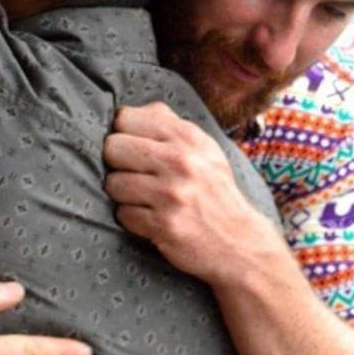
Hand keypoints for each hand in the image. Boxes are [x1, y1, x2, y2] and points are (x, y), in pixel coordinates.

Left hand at [103, 102, 279, 286]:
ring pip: (113, 183)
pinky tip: (150, 217)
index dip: (123, 133)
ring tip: (143, 198)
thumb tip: (126, 112)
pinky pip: (122, 214)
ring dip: (123, 194)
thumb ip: (168, 124)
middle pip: (112, 148)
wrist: (240, 242)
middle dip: (117, 163)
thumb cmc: (215, 190)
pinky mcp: (163, 225)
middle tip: (133, 173)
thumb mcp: (203, 148)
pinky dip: (132, 218)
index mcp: (187, 136)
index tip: (133, 146)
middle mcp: (179, 161)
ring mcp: (171, 194)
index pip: (125, 118)